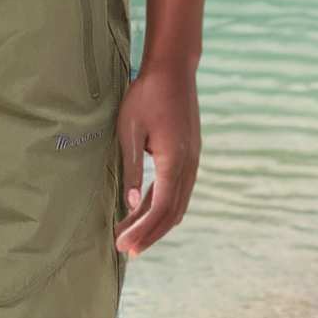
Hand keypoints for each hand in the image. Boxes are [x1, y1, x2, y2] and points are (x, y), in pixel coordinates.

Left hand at [114, 62, 201, 255]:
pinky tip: (143, 209)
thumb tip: (132, 204)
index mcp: (174, 159)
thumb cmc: (147, 94)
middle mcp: (189, 165)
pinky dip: (162, 204)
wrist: (173, 68)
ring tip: (131, 234)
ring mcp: (192, 160)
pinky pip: (178, 189)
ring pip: (178, 203)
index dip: (143, 230)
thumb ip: (132, 167)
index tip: (124, 245)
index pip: (161, 208)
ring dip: (156, 222)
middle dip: (149, 234)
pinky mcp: (189, 155)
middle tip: (125, 249)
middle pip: (172, 213)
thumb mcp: (130, 129)